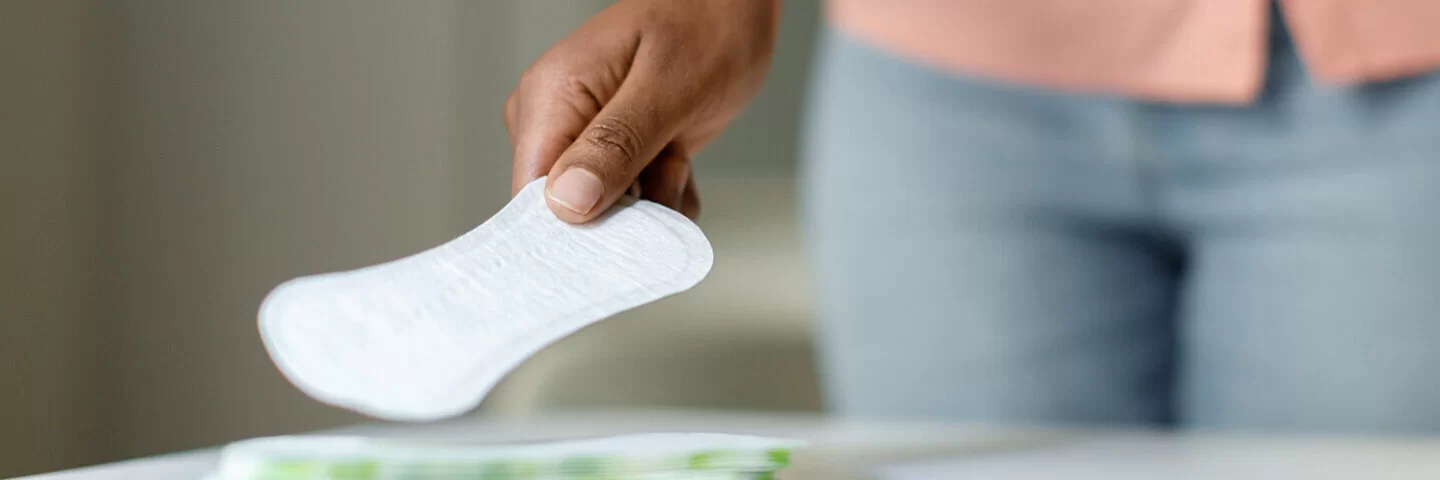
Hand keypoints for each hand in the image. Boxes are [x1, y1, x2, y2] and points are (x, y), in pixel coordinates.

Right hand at [506, 0, 779, 222]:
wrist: (735, 1)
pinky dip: (665, 192)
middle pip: (572, 212)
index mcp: (551, 96)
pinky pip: (632, 201)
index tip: (628, 228)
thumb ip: (616, 144)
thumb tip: (566, 203)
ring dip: (656, 200)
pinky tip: (679, 158)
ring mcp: (580, 136)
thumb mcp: (670, 87)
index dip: (577, 229)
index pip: (534, 196)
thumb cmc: (708, 23)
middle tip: (669, 165)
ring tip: (677, 153)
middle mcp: (554, 119)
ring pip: (608, 213)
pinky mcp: (609, 149)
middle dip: (630, 211)